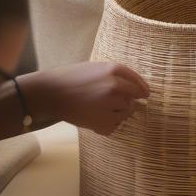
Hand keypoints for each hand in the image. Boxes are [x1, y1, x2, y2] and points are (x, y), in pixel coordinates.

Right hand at [35, 61, 149, 134]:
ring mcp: (110, 106)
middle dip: (124, 103)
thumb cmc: (72, 78)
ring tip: (97, 109)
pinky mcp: (103, 123)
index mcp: (114, 70)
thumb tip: (139, 90)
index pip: (138, 83)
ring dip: (117, 114)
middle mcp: (115, 87)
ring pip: (125, 114)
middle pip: (132, 101)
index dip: (142, 90)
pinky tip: (93, 118)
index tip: (145, 95)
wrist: (51, 94)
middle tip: (106, 102)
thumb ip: (117, 75)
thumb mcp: (96, 68)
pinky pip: (114, 127)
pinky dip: (106, 125)